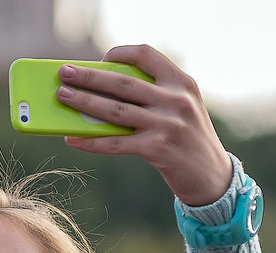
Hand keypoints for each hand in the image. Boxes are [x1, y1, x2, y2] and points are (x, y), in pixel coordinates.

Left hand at [55, 44, 231, 205]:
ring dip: (84, 102)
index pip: (146, 55)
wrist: (212, 176)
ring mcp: (167, 124)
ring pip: (116, 110)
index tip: (100, 59)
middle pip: (123, 83)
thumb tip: (100, 95)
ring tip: (62, 96)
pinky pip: (117, 143)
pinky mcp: (158, 149)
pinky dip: (92, 141)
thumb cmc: (186, 140)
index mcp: (181, 82)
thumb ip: (151, 98)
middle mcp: (176, 99)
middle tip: (64, 73)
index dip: (120, 54)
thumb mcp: (179, 109)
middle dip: (90, 76)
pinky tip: (73, 139)